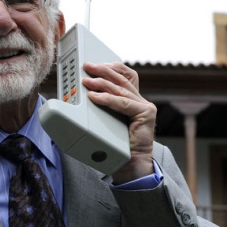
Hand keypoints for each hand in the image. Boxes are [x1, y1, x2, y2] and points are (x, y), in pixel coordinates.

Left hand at [82, 62, 155, 183]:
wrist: (129, 164)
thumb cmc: (115, 144)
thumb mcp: (104, 119)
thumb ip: (99, 106)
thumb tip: (79, 94)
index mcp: (132, 99)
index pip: (124, 75)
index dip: (111, 67)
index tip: (94, 63)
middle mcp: (140, 100)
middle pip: (122, 79)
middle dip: (103, 71)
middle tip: (87, 66)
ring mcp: (145, 106)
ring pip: (120, 89)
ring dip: (101, 83)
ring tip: (86, 81)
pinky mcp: (146, 114)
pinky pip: (123, 103)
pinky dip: (106, 99)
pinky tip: (93, 97)